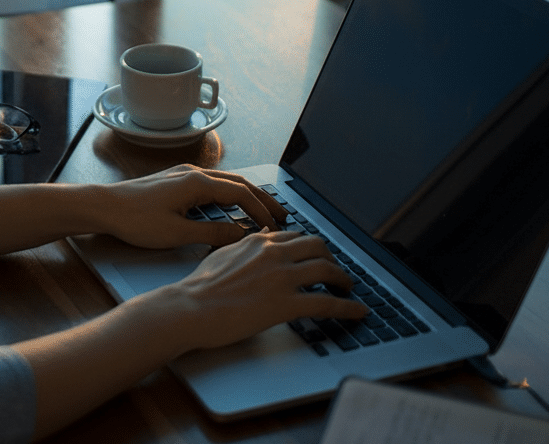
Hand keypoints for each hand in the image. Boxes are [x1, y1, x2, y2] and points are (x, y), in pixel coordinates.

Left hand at [96, 165, 288, 248]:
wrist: (103, 206)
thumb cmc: (135, 220)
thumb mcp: (177, 233)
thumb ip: (212, 233)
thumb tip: (241, 234)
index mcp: (197, 183)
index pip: (241, 194)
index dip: (262, 210)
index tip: (275, 227)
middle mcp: (194, 173)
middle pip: (239, 183)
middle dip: (263, 199)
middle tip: (283, 215)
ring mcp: (184, 175)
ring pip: (226, 182)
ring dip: (247, 196)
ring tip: (263, 211)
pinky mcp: (175, 181)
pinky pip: (212, 185)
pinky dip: (229, 195)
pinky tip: (231, 207)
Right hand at [159, 231, 368, 350]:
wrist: (190, 308)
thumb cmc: (199, 287)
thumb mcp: (221, 254)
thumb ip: (244, 245)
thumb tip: (258, 237)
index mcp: (258, 242)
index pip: (295, 236)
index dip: (310, 247)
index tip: (315, 255)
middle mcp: (274, 254)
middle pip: (318, 247)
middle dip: (331, 258)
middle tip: (335, 270)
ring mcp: (282, 277)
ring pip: (328, 269)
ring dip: (344, 280)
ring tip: (347, 289)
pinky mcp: (287, 303)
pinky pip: (327, 303)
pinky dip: (348, 307)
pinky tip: (358, 312)